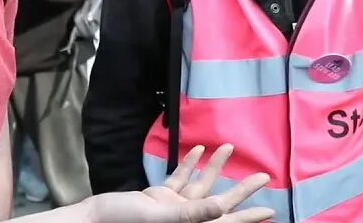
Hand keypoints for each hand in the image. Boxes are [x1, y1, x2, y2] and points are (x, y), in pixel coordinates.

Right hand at [81, 145, 273, 222]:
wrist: (92, 218)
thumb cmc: (121, 221)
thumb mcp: (157, 215)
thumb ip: (189, 213)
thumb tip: (222, 208)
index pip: (224, 220)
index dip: (247, 217)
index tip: (270, 211)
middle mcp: (183, 218)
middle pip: (219, 203)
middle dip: (241, 189)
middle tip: (263, 176)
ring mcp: (170, 208)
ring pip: (199, 186)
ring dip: (214, 168)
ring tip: (229, 147)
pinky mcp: (156, 198)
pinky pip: (178, 181)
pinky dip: (188, 166)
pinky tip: (198, 150)